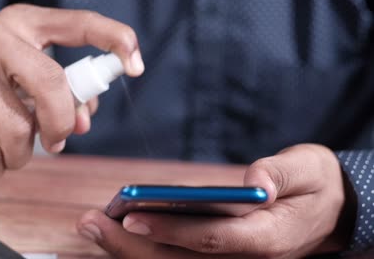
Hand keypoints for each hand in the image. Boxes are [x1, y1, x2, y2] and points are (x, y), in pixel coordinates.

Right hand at [0, 4, 143, 180]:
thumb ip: (63, 97)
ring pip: (19, 129)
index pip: (78, 24)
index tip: (135, 65)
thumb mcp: (26, 86)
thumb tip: (84, 120)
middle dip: (60, 123)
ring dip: (21, 153)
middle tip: (58, 141)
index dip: (114, 39)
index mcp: (24, 26)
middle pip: (52, 84)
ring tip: (7, 147)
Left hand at [77, 144, 353, 257]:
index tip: (131, 216)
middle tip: (91, 221)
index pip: (212, 239)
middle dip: (132, 244)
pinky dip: (145, 244)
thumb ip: (283, 174)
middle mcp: (244, 257)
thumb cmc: (316, 186)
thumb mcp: (309, 170)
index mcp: (268, 238)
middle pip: (180, 258)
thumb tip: (255, 181)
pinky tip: (117, 228)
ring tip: (94, 223)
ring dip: (130, 247)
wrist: (328, 209)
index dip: (170, 230)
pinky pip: (176, 255)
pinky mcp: (219, 252)